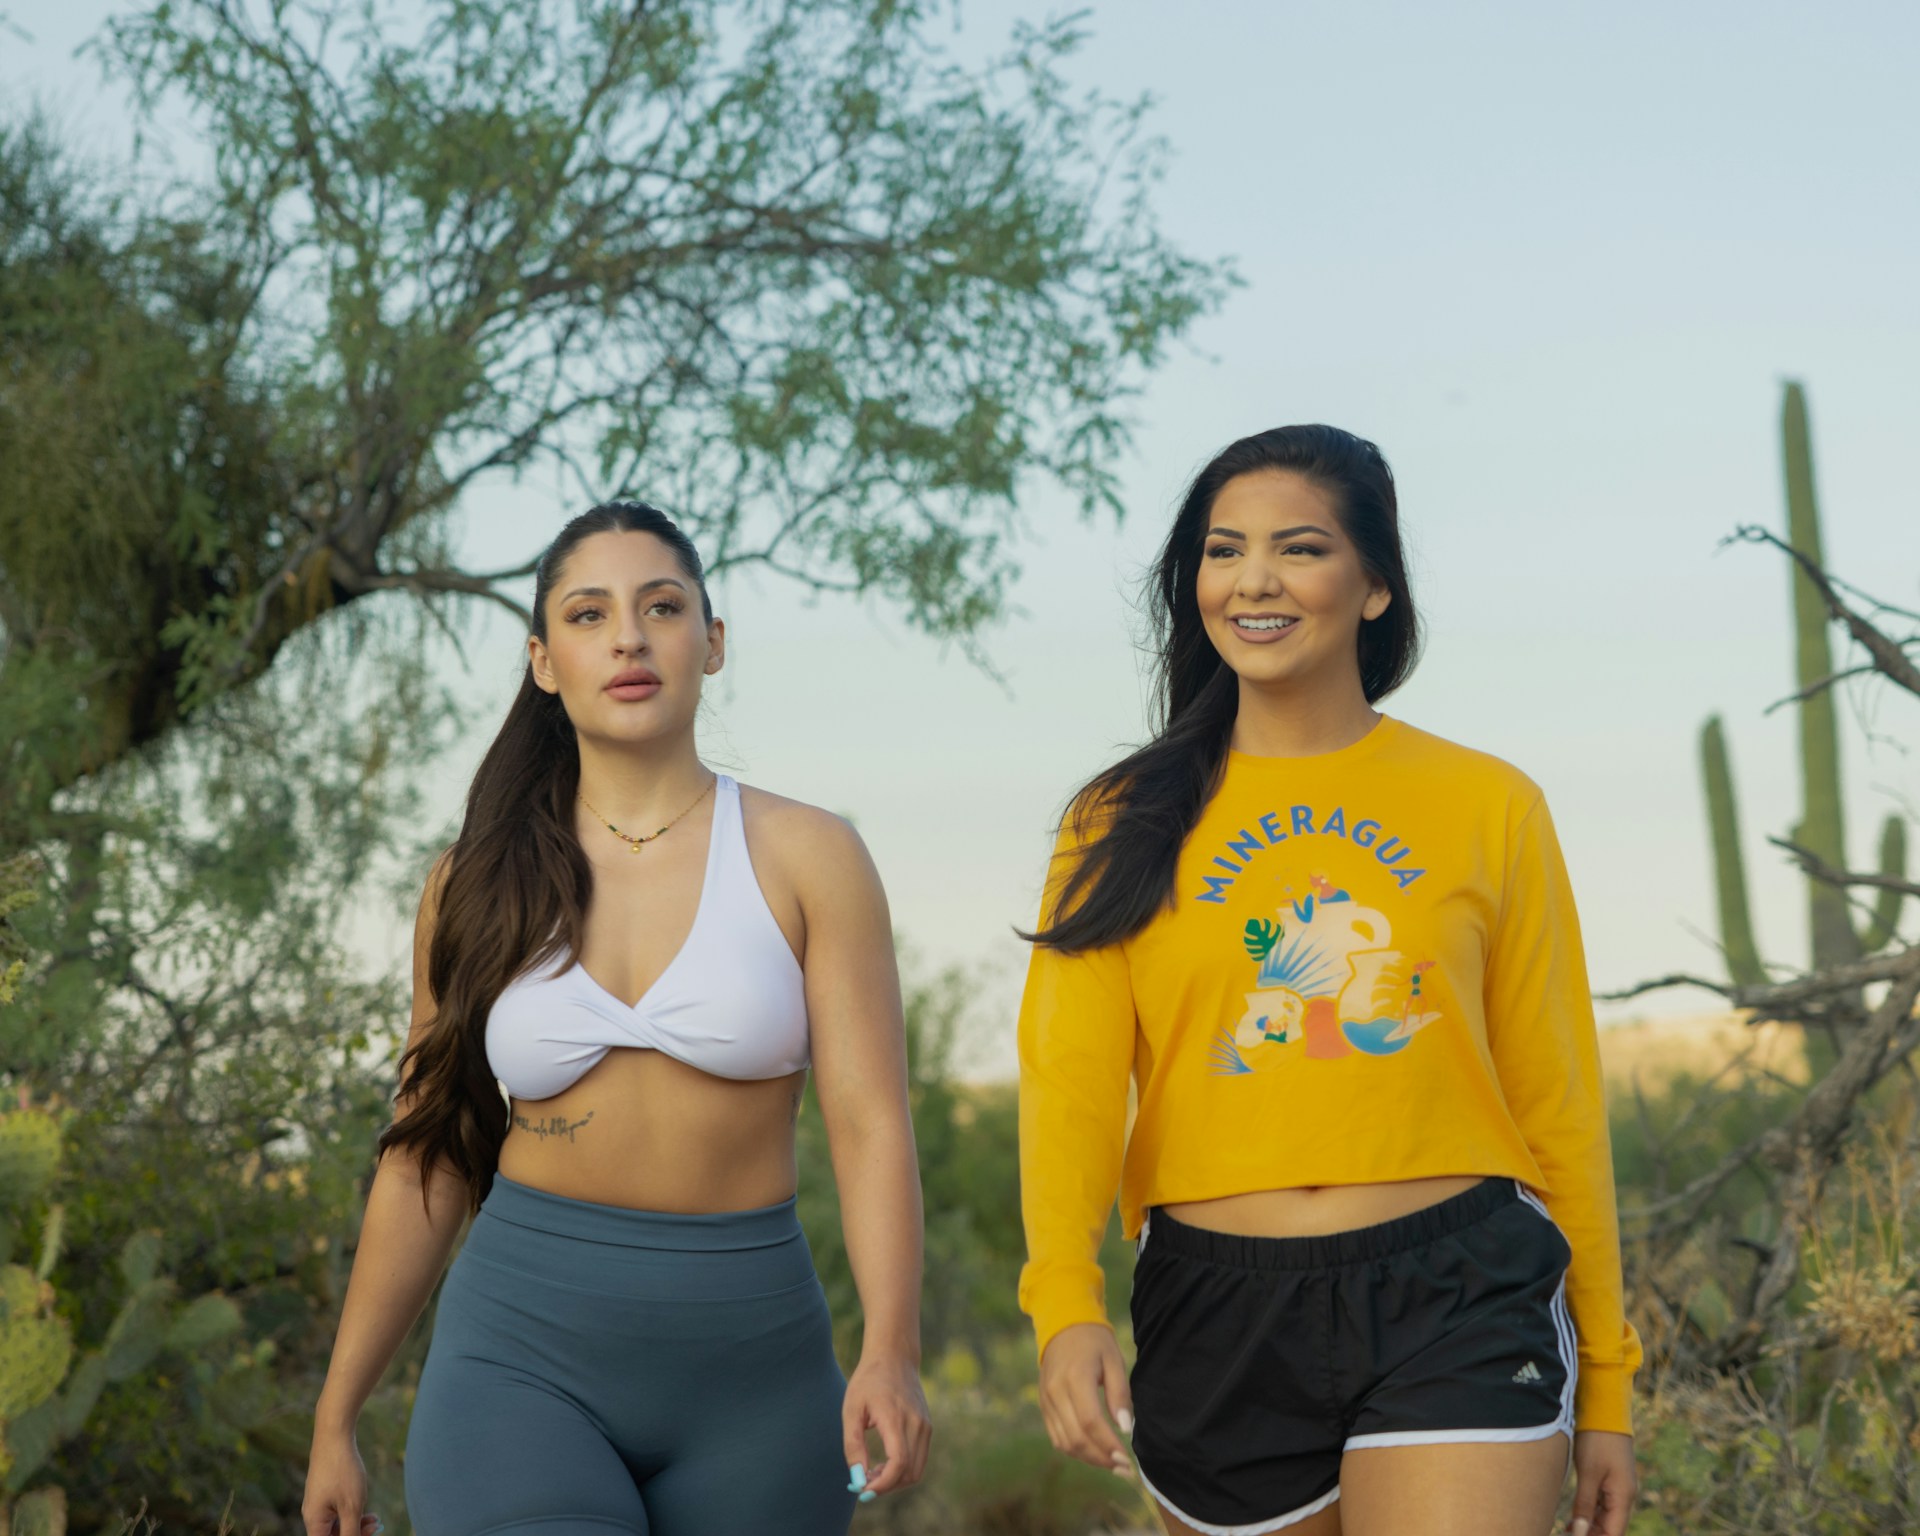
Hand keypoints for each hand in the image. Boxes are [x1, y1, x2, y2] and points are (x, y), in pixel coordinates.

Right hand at [303, 1424, 378, 1535]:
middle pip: (333, 1535)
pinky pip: (337, 1511)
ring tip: (376, 1519)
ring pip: (337, 1524)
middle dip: (356, 1533)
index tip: (367, 1534)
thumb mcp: (351, 1506)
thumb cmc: (342, 1472)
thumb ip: (351, 1532)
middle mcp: (313, 1515)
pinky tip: (366, 1509)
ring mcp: (318, 1503)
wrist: (334, 1437)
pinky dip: (351, 1512)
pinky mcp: (325, 1492)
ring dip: (356, 1524)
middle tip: (377, 1527)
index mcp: (314, 1523)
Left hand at [842, 1353, 931, 1497]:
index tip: (863, 1491)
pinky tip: (883, 1464)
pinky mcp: (927, 1427)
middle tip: (864, 1484)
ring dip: (895, 1480)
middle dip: (886, 1486)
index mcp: (896, 1417)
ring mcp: (925, 1426)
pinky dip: (903, 1470)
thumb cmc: (868, 1381)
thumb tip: (857, 1478)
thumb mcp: (851, 1410)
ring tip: (872, 1473)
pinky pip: (919, 1459)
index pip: (898, 1462)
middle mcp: (917, 1424)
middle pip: (909, 1472)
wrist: (894, 1357)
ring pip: (916, 1470)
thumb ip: (853, 1445)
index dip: (883, 1484)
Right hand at [1038, 1322, 1132, 1476]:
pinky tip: (1093, 1453)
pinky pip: (1056, 1436)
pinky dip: (1075, 1450)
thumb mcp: (1114, 1359)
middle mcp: (1056, 1392)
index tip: (1127, 1459)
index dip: (1108, 1445)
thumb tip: (1125, 1428)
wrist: (1062, 1324)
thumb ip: (1120, 1394)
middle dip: (1101, 1459)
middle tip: (1124, 1469)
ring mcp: (1046, 1400)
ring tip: (1112, 1464)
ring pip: (1065, 1442)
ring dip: (1089, 1459)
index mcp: (1075, 1378)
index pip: (1090, 1422)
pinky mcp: (1043, 1405)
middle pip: (1076, 1437)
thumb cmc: (1094, 1341)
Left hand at [1568, 1428, 1636, 1535]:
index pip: (1614, 1533)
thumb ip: (1585, 1505)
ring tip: (1566, 1530)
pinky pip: (1602, 1504)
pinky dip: (1589, 1513)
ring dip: (1589, 1526)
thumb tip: (1580, 1532)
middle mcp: (1625, 1495)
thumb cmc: (1597, 1440)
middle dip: (1591, 1535)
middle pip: (1610, 1528)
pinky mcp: (1610, 1478)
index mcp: (1624, 1497)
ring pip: (1605, 1517)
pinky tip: (1573, 1519)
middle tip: (1566, 1533)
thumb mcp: (1588, 1474)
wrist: (1604, 1410)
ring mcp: (1618, 1487)